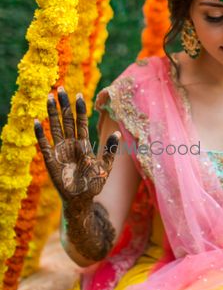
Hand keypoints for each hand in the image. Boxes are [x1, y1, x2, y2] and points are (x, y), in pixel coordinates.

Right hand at [34, 87, 119, 204]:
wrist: (80, 200)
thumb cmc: (93, 183)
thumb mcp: (105, 167)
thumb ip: (111, 150)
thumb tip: (118, 133)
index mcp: (83, 144)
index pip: (81, 122)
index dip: (80, 109)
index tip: (79, 95)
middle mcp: (71, 144)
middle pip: (67, 120)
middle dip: (64, 105)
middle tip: (60, 88)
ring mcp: (60, 151)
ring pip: (56, 128)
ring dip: (52, 113)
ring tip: (49, 98)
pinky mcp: (51, 161)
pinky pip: (44, 145)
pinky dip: (40, 134)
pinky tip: (36, 122)